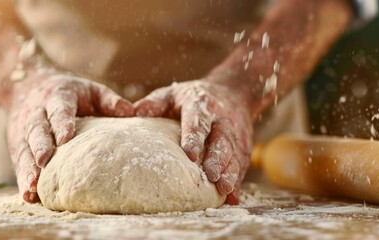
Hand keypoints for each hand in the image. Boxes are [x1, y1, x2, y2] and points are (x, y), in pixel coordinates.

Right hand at [8, 73, 133, 202]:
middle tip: (44, 161)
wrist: (28, 85)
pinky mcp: (16, 144)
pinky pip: (19, 161)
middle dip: (39, 145)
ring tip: (33, 188)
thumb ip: (109, 100)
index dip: (61, 122)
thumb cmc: (69, 93)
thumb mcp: (90, 89)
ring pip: (24, 148)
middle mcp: (37, 112)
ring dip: (27, 168)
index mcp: (58, 96)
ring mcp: (23, 129)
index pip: (59, 109)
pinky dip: (23, 178)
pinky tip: (29, 195)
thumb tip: (130, 111)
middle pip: (36, 128)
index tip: (65, 138)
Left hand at [134, 81, 251, 203]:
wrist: (233, 91)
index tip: (190, 154)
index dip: (194, 137)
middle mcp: (221, 120)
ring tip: (223, 189)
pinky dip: (238, 181)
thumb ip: (154, 103)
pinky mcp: (244, 145)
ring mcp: (235, 133)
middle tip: (210, 176)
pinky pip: (242, 164)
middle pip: (221, 140)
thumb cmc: (193, 97)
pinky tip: (232, 197)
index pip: (198, 122)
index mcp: (201, 105)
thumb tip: (134, 112)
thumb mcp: (172, 93)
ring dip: (230, 172)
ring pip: (234, 154)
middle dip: (217, 159)